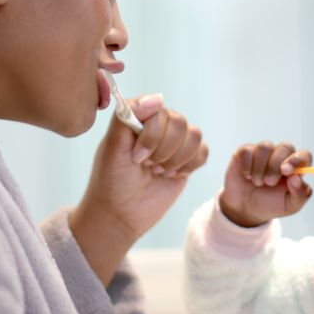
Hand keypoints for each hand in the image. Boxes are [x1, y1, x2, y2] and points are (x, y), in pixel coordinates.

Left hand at [71, 94, 207, 283]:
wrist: (120, 214)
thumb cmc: (111, 180)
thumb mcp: (111, 148)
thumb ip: (126, 118)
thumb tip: (158, 98)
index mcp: (137, 116)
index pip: (159, 110)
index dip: (151, 136)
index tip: (136, 157)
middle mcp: (157, 123)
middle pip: (180, 123)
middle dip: (163, 151)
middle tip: (146, 166)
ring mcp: (174, 141)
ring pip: (194, 136)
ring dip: (175, 159)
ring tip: (156, 171)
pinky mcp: (187, 159)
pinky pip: (202, 152)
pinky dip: (188, 166)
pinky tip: (170, 175)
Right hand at [220, 141, 312, 227]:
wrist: (246, 209)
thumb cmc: (271, 204)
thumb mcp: (290, 206)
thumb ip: (300, 194)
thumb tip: (296, 178)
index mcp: (296, 167)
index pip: (304, 155)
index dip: (297, 160)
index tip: (286, 171)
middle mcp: (281, 155)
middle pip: (285, 146)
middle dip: (275, 166)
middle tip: (269, 183)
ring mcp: (264, 152)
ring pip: (265, 147)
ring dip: (260, 168)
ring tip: (258, 182)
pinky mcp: (246, 152)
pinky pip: (247, 151)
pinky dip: (247, 166)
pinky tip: (247, 176)